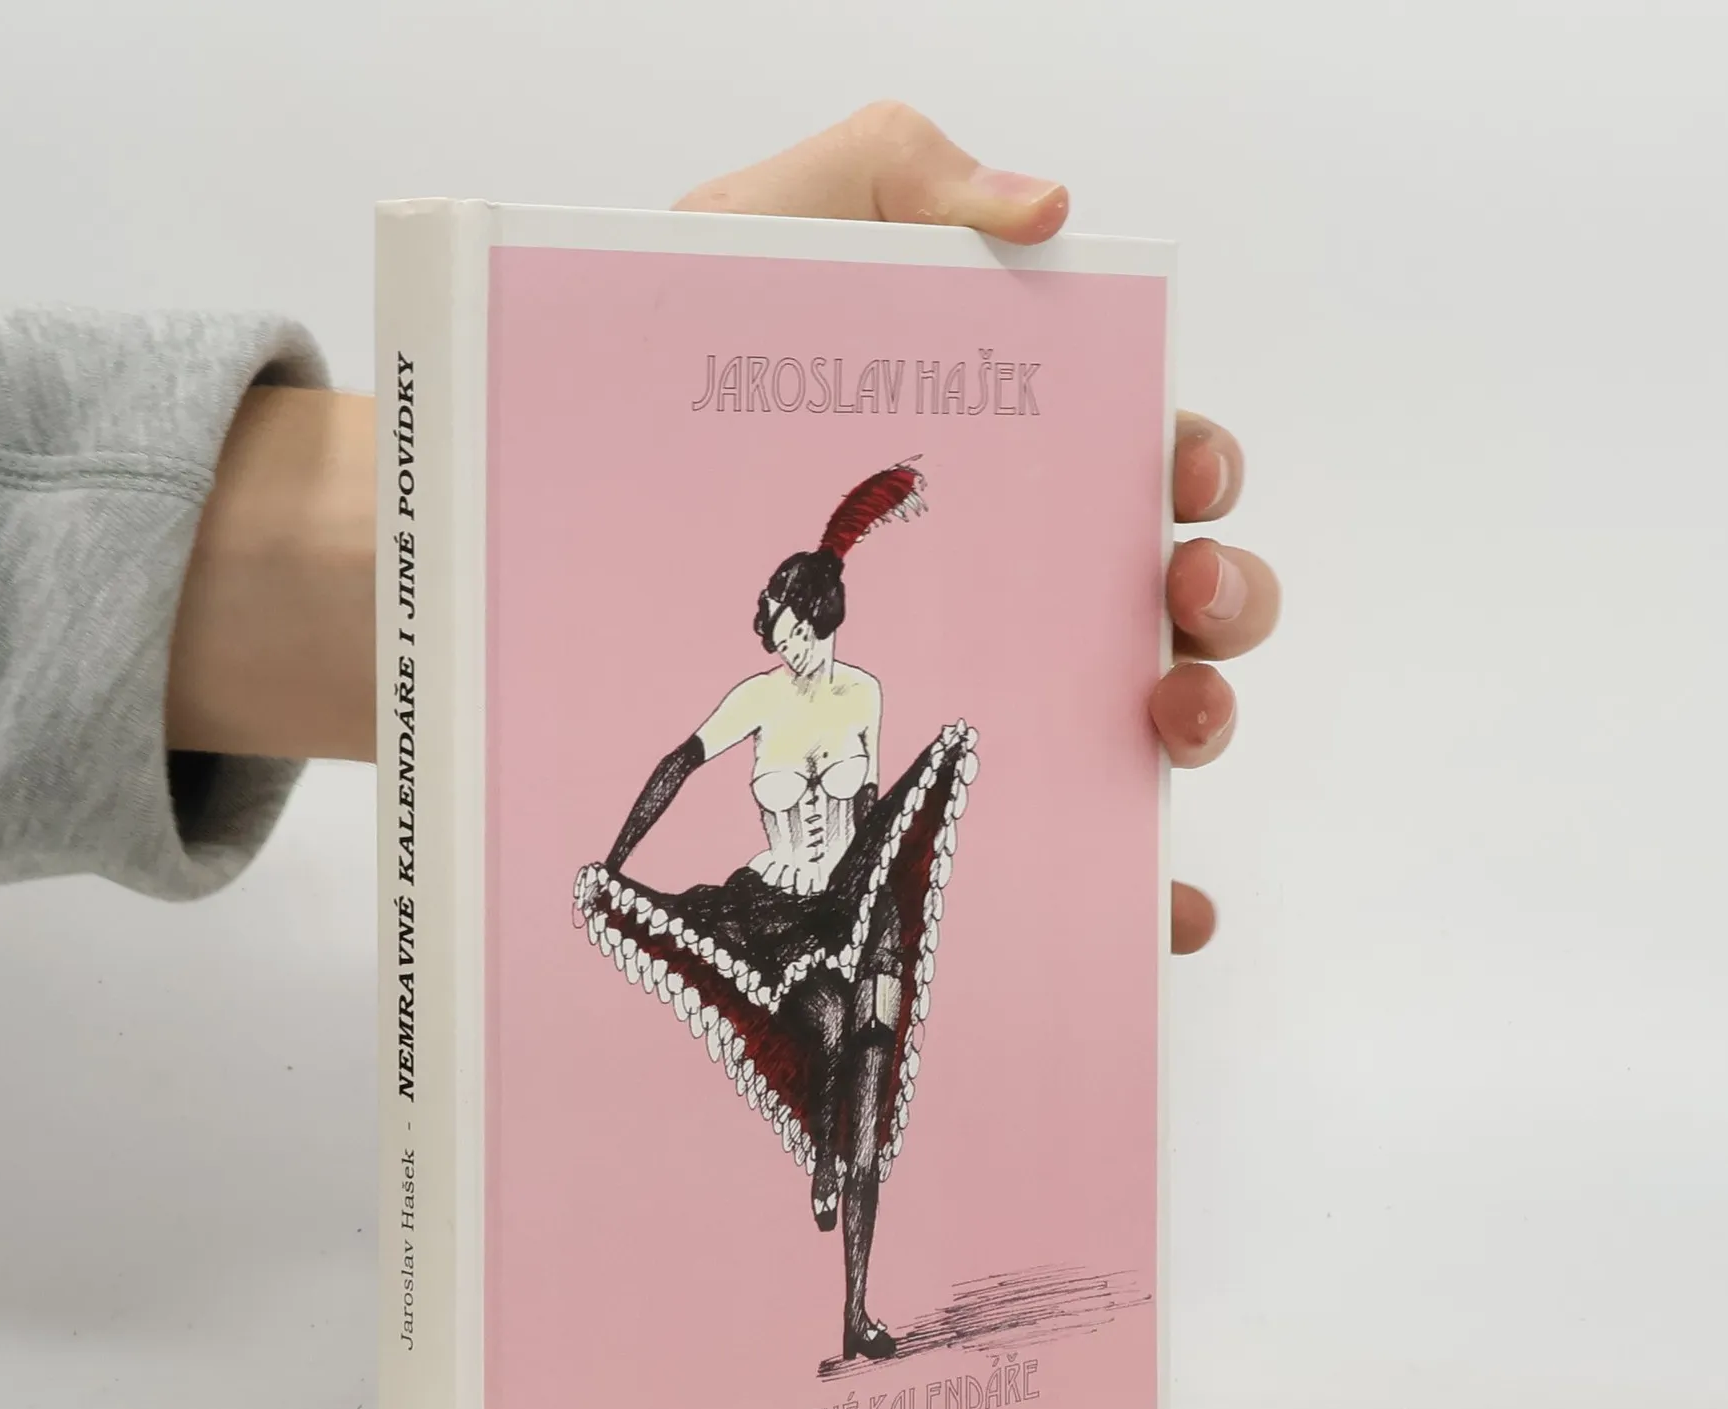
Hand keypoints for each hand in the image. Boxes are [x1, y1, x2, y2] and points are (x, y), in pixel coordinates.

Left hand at [678, 102, 1279, 954]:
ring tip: (1167, 721)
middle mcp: (1003, 590)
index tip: (1181, 472)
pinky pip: (1062, 866)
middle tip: (1184, 594)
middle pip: (1167, 597)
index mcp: (990, 468)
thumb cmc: (631, 392)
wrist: (506, 529)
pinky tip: (1165, 915)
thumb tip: (1052, 208)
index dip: (1190, 463)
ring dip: (1200, 722)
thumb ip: (895, 174)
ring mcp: (973, 705)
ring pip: (1142, 725)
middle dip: (1221, 595)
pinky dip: (1141, 896)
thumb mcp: (758, 239)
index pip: (1131, 462)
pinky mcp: (916, 818)